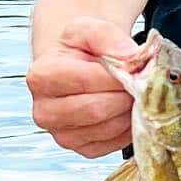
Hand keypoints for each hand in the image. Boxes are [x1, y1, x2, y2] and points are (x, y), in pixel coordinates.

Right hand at [26, 16, 137, 157]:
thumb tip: (132, 58)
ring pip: (109, 127)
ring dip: (131, 109)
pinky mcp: (84, 149)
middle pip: (96, 109)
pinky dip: (130, 125)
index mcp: (41, 78)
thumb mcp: (89, 30)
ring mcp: (63, 135)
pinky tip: (128, 108)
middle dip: (126, 93)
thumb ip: (108, 36)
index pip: (85, 80)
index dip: (117, 73)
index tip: (135, 65)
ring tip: (134, 92)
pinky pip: (115, 142)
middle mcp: (45, 112)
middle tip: (140, 81)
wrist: (76, 68)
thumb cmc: (81, 49)